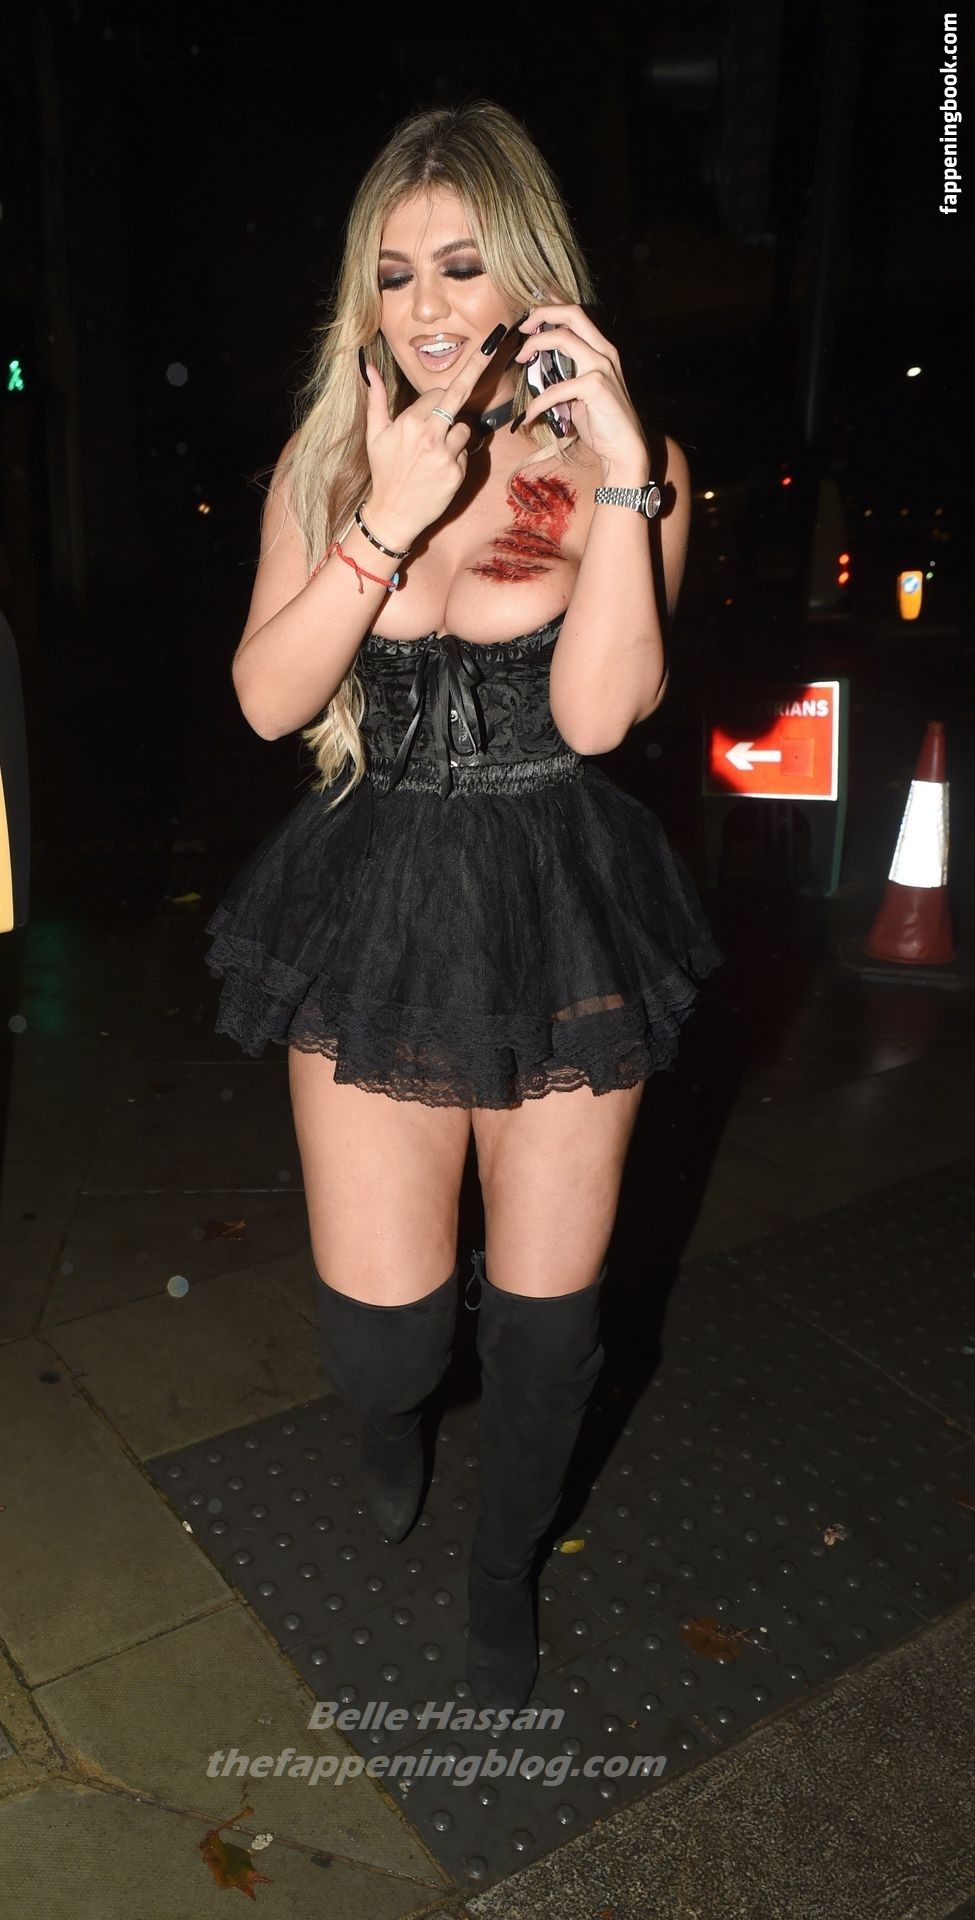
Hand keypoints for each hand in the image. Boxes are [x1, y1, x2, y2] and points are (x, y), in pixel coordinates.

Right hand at [361, 325, 514, 546]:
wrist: (393, 514)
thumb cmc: (384, 472)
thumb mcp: (375, 434)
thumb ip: (376, 398)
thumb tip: (367, 366)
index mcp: (410, 421)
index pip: (437, 393)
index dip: (437, 398)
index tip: (436, 401)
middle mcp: (430, 434)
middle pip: (458, 395)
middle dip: (475, 368)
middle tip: (494, 340)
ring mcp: (446, 454)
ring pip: (466, 428)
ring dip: (456, 434)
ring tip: (435, 454)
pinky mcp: (458, 473)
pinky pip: (466, 453)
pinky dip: (458, 457)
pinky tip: (440, 470)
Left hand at [512, 304, 649, 477]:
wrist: (624, 449)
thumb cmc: (603, 422)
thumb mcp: (582, 392)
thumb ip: (566, 374)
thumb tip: (540, 366)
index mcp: (603, 350)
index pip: (578, 316)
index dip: (553, 308)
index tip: (530, 317)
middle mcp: (605, 352)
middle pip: (573, 314)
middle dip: (543, 313)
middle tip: (523, 327)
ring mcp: (601, 367)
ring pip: (563, 338)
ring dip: (535, 345)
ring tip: (520, 358)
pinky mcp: (595, 386)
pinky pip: (556, 388)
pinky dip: (537, 402)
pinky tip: (527, 416)